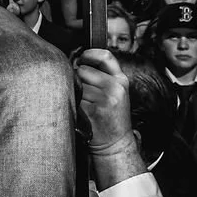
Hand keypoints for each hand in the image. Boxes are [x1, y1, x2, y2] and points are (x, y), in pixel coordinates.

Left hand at [76, 48, 145, 189]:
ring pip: (77, 84)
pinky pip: (74, 98)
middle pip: (84, 70)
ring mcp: (104, 98)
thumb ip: (104, 76)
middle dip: (79, 78)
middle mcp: (115, 87)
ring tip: (86, 103)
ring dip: (76, 92)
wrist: (115, 143)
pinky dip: (75, 104)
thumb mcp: (116, 93)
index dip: (90, 53)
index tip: (82, 57)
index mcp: (121, 80)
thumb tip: (79, 61)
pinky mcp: (92, 109)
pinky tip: (84, 112)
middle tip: (84, 91)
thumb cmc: (112, 117)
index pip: (106, 56)